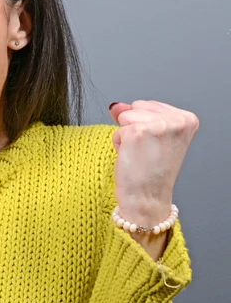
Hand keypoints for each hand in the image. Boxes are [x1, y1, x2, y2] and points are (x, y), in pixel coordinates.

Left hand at [108, 100, 198, 226]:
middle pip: (136, 107)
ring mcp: (158, 125)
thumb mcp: (151, 135)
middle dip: (135, 127)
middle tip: (147, 151)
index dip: (146, 125)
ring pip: (125, 116)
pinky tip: (132, 158)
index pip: (149, 105)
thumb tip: (115, 106)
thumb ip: (135, 114)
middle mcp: (176, 120)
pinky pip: (117, 130)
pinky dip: (119, 144)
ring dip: (126, 135)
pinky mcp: (137, 132)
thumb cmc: (151, 171)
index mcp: (187, 119)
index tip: (156, 146)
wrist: (147, 197)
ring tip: (139, 154)